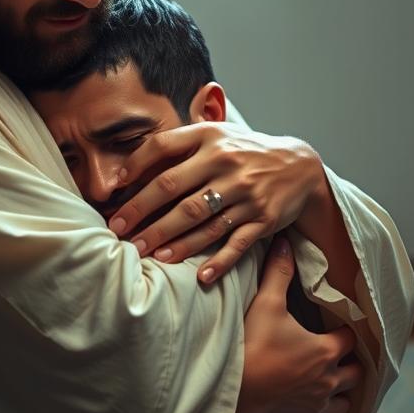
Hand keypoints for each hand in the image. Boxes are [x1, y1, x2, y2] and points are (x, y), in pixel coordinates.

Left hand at [107, 122, 324, 283]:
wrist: (299, 166)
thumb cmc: (244, 152)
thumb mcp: (216, 136)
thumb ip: (180, 145)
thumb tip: (129, 167)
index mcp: (210, 138)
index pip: (164, 146)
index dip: (136, 165)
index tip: (114, 186)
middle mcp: (226, 163)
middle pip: (174, 188)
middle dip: (141, 211)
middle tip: (118, 230)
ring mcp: (246, 192)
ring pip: (201, 220)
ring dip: (171, 240)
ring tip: (146, 253)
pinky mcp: (263, 219)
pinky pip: (237, 243)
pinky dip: (220, 261)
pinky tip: (201, 276)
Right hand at [236, 236, 359, 412]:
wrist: (233, 389)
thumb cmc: (252, 345)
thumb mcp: (266, 304)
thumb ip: (279, 273)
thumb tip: (284, 242)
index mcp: (326, 351)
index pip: (350, 338)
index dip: (347, 330)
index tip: (341, 326)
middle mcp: (329, 380)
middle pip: (357, 375)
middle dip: (352, 365)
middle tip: (339, 357)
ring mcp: (317, 405)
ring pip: (345, 404)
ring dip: (342, 395)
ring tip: (332, 386)